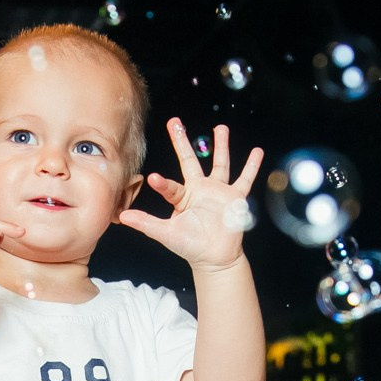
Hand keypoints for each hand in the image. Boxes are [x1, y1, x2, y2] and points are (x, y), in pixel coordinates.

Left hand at [117, 120, 263, 274]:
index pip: (170, 186)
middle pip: (189, 160)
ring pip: (220, 163)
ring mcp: (218, 191)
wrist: (215, 258)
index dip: (162, 183)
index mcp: (183, 197)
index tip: (153, 178)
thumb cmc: (190, 246)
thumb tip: (123, 218)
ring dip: (221, 146)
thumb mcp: (166, 233)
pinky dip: (252, 166)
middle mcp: (200, 189)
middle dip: (181, 141)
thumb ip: (147, 223)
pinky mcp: (235, 197)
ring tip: (221, 128)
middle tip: (175, 122)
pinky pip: (245, 179)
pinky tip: (257, 151)